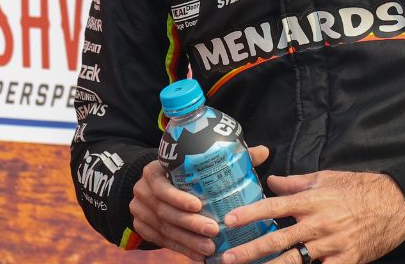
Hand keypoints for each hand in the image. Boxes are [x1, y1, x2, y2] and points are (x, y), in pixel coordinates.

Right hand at [130, 145, 271, 261]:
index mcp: (154, 171)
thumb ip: (227, 156)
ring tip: (211, 247)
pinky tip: (200, 256)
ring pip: (165, 230)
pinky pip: (164, 242)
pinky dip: (183, 249)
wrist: (154, 186)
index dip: (178, 197)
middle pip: (165, 212)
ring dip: (189, 241)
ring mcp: (140, 212)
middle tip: (213, 231)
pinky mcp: (143, 229)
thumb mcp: (197, 161)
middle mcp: (142, 192)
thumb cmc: (183, 171)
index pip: (161, 185)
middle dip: (190, 224)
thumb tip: (263, 151)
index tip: (199, 205)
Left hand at [219, 170, 404, 263]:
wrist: (396, 203)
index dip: (251, 213)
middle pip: (279, 239)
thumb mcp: (326, 178)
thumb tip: (271, 181)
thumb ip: (295, 183)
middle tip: (228, 257)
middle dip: (251, 250)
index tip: (230, 220)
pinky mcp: (346, 261)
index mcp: (312, 201)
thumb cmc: (359, 188)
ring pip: (296, 261)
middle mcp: (319, 224)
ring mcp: (333, 245)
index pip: (275, 206)